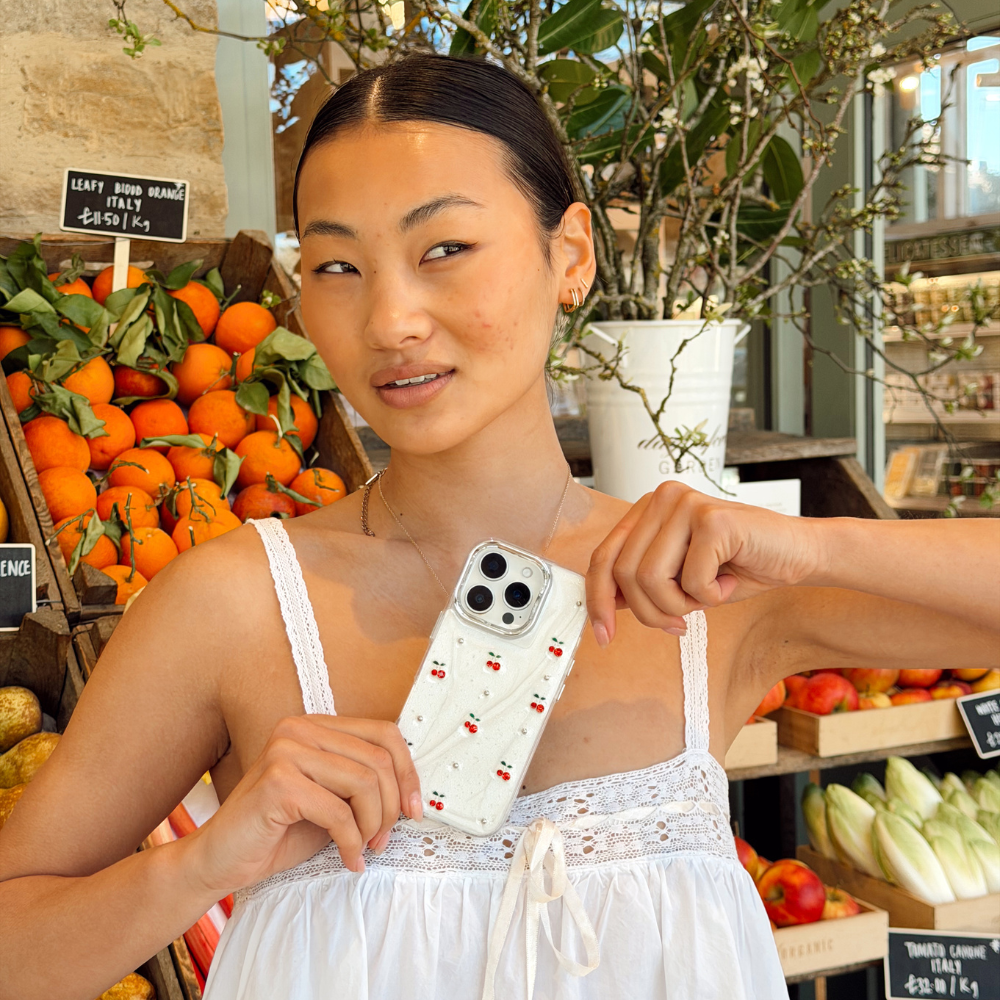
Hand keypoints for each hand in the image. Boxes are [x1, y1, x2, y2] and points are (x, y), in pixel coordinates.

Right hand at [185, 715, 420, 895]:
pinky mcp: (278, 781)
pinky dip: (352, 843)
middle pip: (379, 760)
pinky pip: (339, 813)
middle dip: (390, 807)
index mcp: (315, 726)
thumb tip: (410, 792)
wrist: (220, 859)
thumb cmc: (277, 832)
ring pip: (364, 783)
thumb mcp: (331, 799)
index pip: (384, 733)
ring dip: (372, 826)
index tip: (412, 808)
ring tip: (363, 848)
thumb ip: (361, 784)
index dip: (407, 772)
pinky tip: (348, 859)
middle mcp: (300, 728)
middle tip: (382, 839)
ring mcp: (286, 750)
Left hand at [586, 482, 818, 644]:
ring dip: (680, 605)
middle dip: (650, 612)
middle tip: (680, 622)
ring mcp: (686, 504)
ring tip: (707, 595)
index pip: (604, 557)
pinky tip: (729, 581)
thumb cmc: (738, 567)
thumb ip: (641, 584)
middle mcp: (662, 498)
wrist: (797, 555)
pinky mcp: (712, 519)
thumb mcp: (678, 580)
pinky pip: (691, 580)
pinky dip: (710, 597)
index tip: (603, 636)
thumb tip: (603, 605)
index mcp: (648, 508)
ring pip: (650, 579)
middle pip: (624, 574)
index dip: (599, 600)